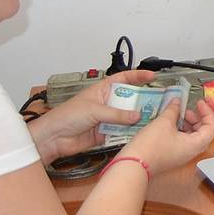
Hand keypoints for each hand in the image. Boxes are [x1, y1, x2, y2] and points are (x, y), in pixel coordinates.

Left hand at [29, 70, 155, 161]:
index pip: (123, 79)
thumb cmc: (67, 116)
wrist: (53, 138)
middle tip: (160, 102)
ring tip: (154, 119)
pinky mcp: (105, 134)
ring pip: (128, 117)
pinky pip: (122, 132)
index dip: (138, 76)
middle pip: (129, 99)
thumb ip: (117, 114)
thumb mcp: (94, 110)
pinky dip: (130, 133)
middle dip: (143, 100)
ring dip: (138, 119)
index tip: (153, 76)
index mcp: (102, 90)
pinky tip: (140, 133)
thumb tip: (138, 116)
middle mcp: (107, 103)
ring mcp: (107, 119)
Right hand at [119, 99, 213, 173]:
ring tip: (176, 115)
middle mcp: (191, 152)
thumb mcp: (164, 122)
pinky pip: (182, 142)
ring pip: (192, 137)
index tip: (199, 103)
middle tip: (187, 110)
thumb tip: (177, 102)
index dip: (207, 112)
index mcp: (196, 144)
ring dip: (188, 124)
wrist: (133, 165)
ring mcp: (181, 155)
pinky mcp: (171, 156)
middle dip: (197, 118)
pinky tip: (169, 123)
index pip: (212, 127)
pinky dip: (180, 131)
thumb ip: (174, 109)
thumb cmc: (150, 145)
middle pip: (204, 132)